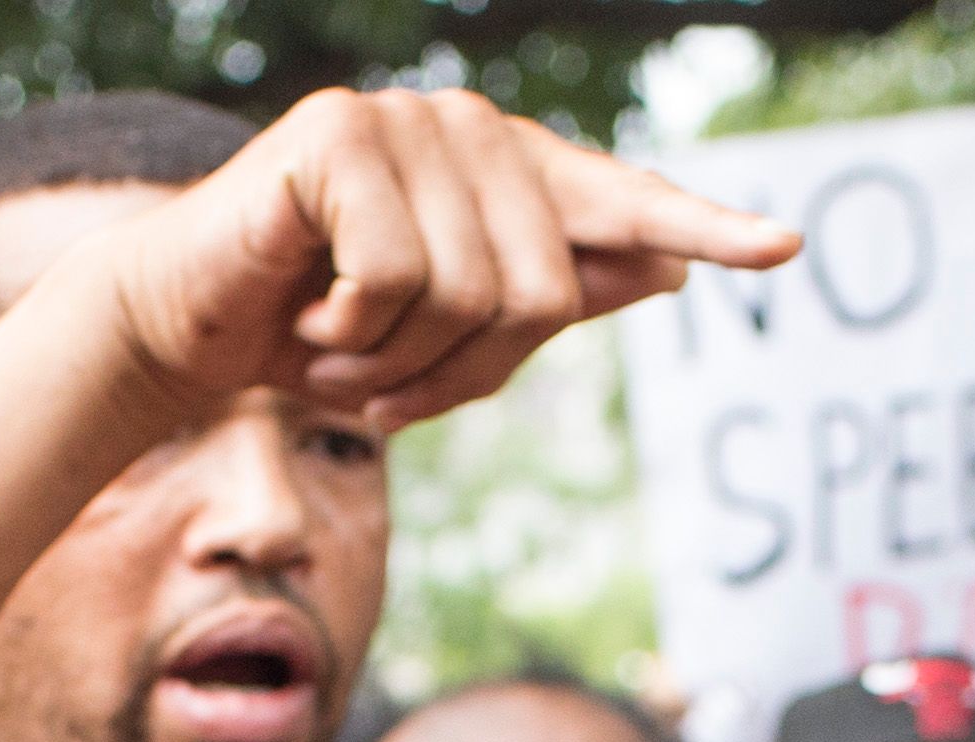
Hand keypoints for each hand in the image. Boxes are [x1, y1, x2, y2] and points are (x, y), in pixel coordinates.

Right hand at [79, 87, 794, 437]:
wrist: (196, 324)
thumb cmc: (323, 331)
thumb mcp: (448, 340)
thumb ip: (548, 301)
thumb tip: (663, 270)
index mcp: (508, 175)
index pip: (621, 204)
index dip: (701, 228)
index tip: (779, 248)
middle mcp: (470, 132)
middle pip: (543, 292)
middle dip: (465, 369)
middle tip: (392, 385)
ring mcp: (407, 124)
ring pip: (471, 291)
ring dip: (399, 359)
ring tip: (346, 346)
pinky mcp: (341, 136)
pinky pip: (397, 275)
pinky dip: (351, 328)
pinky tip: (312, 311)